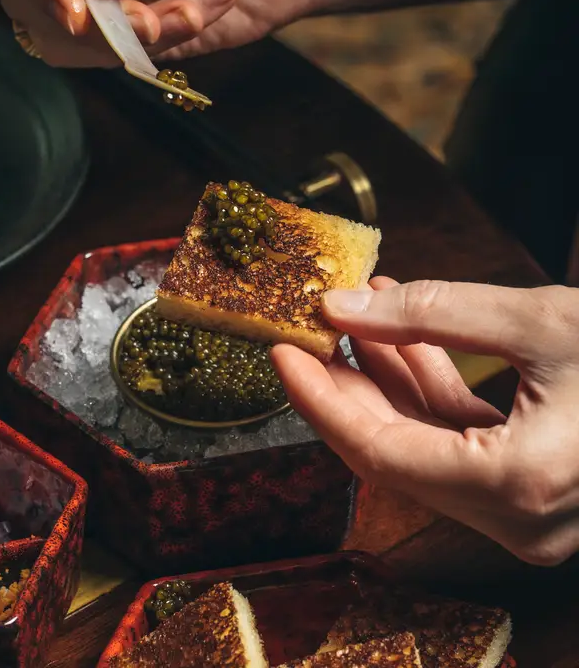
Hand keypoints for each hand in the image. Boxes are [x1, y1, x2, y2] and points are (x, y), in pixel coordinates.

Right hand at [0, 0, 339, 65]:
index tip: (74, 9)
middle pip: (34, 0)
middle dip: (93, 22)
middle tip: (149, 20)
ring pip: (77, 41)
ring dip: (137, 36)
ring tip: (194, 7)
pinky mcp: (133, 33)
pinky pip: (128, 55)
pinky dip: (167, 42)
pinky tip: (207, 5)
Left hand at [271, 276, 578, 565]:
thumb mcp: (540, 320)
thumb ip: (433, 313)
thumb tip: (343, 304)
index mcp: (521, 488)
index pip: (379, 452)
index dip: (320, 401)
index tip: (282, 356)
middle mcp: (520, 518)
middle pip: (394, 450)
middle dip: (348, 384)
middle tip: (310, 332)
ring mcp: (526, 509)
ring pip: (424, 441)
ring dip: (387, 374)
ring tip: (360, 312)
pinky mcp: (532, 485)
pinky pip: (459, 438)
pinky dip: (428, 383)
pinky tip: (404, 331)